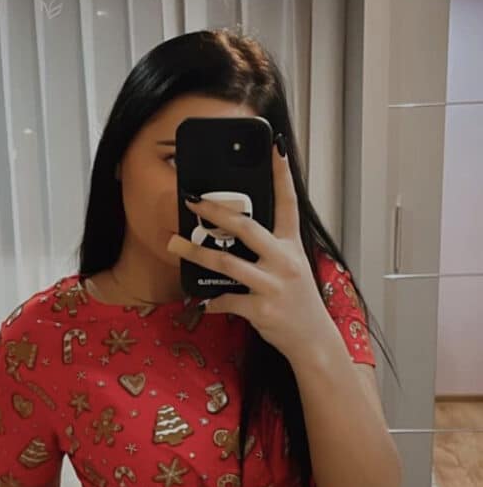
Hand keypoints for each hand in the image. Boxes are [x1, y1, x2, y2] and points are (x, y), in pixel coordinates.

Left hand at [166, 137, 326, 360]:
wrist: (312, 340)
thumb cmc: (297, 302)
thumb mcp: (291, 267)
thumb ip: (268, 249)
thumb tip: (232, 232)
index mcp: (292, 246)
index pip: (289, 202)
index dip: (282, 174)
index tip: (276, 146)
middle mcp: (285, 261)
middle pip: (246, 227)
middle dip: (215, 212)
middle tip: (192, 202)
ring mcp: (273, 285)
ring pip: (226, 262)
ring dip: (195, 252)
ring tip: (174, 245)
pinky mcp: (262, 309)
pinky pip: (227, 299)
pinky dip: (212, 300)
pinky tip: (204, 300)